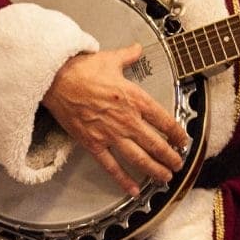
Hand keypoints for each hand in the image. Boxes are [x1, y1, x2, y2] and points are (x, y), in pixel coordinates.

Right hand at [41, 42, 188, 195]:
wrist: (56, 79)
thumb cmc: (82, 69)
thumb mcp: (111, 58)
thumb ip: (128, 56)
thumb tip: (137, 49)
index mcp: (134, 98)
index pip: (164, 120)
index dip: (177, 133)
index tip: (183, 140)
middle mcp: (126, 119)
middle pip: (155, 143)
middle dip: (170, 156)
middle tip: (178, 163)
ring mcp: (110, 134)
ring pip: (139, 158)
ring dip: (155, 170)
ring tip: (165, 177)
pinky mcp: (93, 144)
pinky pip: (111, 167)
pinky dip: (124, 180)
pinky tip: (134, 190)